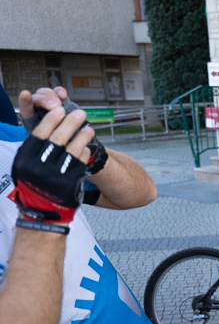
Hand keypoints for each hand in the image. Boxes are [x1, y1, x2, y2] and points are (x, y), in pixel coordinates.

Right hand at [12, 89, 92, 223]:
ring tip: (89, 128)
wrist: (43, 213)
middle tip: (80, 114)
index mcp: (24, 161)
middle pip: (57, 139)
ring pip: (72, 150)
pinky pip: (80, 164)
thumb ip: (33, 149)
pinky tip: (87, 147)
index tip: (60, 110)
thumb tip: (46, 123)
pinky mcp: (69, 184)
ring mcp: (55, 176)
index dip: (50, 120)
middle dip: (70, 123)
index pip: (38, 135)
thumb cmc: (35, 187)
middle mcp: (38, 168)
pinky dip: (84, 154)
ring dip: (82, 136)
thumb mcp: (25, 168)